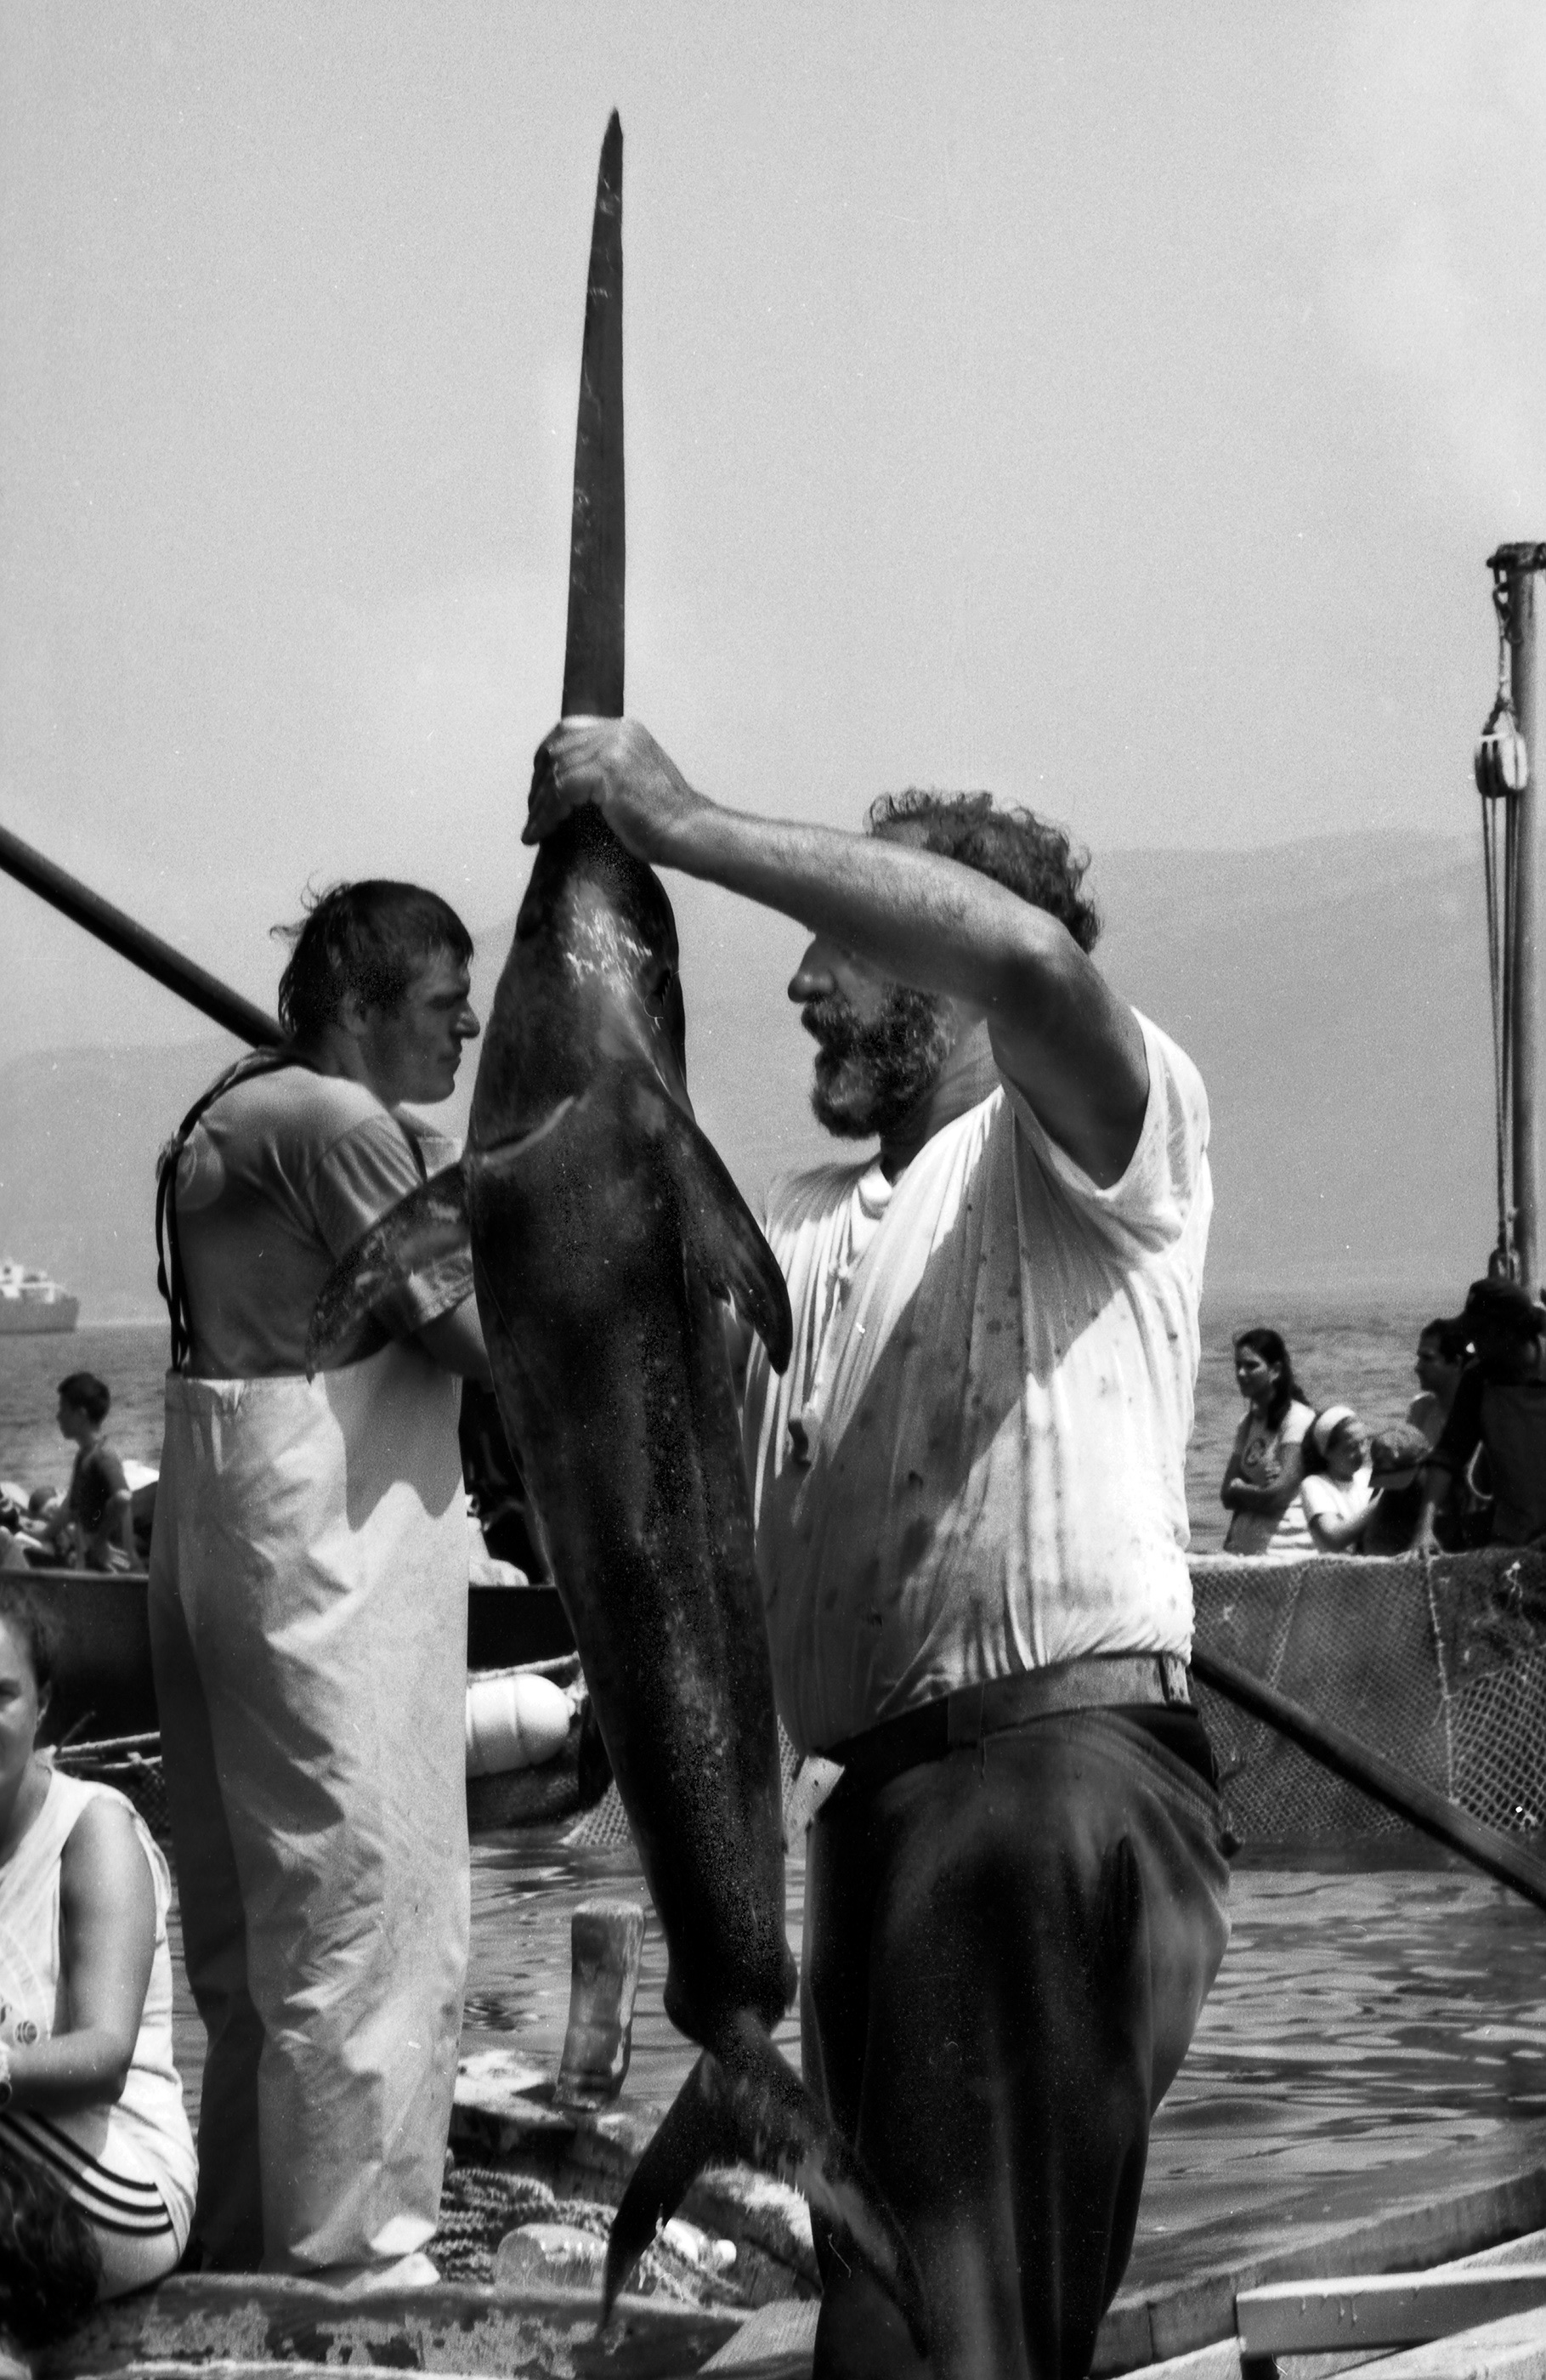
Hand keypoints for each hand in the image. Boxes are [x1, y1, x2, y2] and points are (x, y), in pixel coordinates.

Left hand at [523, 718, 709, 863]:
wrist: (690, 832)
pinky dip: (546, 814)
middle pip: (557, 747)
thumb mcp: (633, 779)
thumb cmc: (665, 819)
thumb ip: (605, 769)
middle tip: (532, 811)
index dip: (547, 757)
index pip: (569, 730)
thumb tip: (566, 783)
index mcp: (625, 729)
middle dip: (538, 782)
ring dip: (539, 803)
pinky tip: (541, 832)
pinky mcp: (608, 771)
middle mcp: (619, 731)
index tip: (538, 787)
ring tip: (533, 827)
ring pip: (556, 771)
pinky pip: (561, 790)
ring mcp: (614, 748)